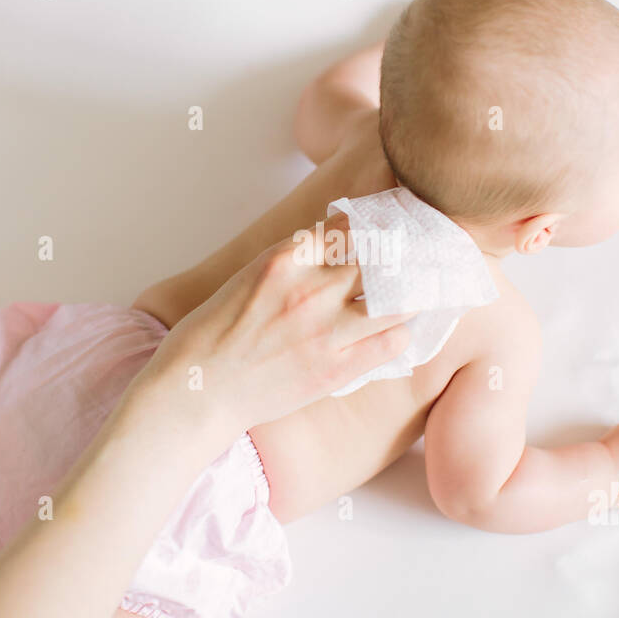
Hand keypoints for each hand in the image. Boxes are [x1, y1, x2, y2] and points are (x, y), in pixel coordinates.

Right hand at [141, 214, 412, 432]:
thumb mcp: (251, 277)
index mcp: (286, 258)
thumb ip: (296, 262)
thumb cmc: (214, 334)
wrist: (196, 392)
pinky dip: (400, 332)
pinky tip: (394, 331)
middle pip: (384, 256)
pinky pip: (393, 341)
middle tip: (422, 257)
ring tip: (416, 294)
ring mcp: (327, 329)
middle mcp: (311, 287)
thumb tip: (336, 246)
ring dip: (411, 294)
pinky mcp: (336, 368)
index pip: (353, 225)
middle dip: (405, 254)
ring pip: (399, 298)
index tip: (393, 229)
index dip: (378, 226)